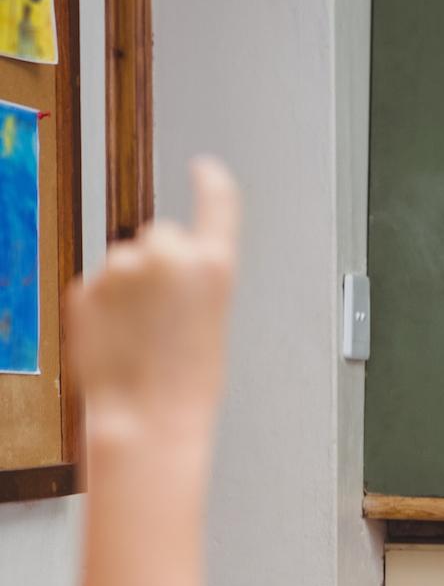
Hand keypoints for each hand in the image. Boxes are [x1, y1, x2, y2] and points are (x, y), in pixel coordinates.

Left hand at [69, 157, 239, 444]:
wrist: (147, 416)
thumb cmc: (186, 383)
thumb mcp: (213, 323)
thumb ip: (193, 281)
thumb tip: (162, 268)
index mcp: (212, 265)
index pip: (216, 204)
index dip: (212, 183)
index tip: (206, 169)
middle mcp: (166, 256)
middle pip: (161, 236)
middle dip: (161, 264)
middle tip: (167, 313)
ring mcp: (120, 268)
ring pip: (126, 263)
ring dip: (131, 290)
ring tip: (143, 335)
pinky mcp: (86, 285)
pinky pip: (98, 286)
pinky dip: (106, 308)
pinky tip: (120, 340)